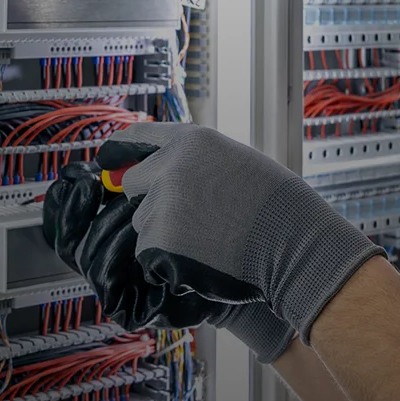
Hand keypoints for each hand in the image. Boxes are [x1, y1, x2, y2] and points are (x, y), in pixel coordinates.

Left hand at [94, 122, 382, 343]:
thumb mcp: (236, 162)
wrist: (293, 245)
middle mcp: (169, 167)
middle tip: (183, 218)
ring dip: (164, 236)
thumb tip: (165, 171)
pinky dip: (169, 264)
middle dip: (148, 201)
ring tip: (209, 241)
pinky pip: (150, 256)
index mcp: (191, 141)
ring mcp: (161, 206)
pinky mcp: (157, 243)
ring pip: (143, 224)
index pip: (139, 136)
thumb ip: (197, 163)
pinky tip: (204, 260)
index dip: (119, 148)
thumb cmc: (277, 208)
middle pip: (133, 185)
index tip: (106, 157)